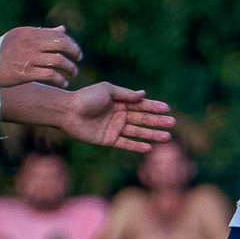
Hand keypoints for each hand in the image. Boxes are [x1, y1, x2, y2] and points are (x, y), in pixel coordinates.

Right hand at [0, 25, 81, 87]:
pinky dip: (60, 80)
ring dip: (70, 69)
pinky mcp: (25, 73)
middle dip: (74, 54)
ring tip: (72, 74)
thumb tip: (63, 29)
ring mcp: (28, 58)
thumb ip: (43, 33)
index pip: (59, 35)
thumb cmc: (4, 49)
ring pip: (59, 61)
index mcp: (30, 33)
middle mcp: (30, 43)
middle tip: (77, 62)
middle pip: (62, 45)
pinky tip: (63, 83)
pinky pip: (50, 75)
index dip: (72, 44)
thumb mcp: (22, 36)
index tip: (76, 53)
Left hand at [56, 83, 176, 151]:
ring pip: (137, 132)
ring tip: (166, 137)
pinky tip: (149, 148)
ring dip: (152, 134)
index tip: (167, 109)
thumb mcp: (107, 90)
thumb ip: (126, 94)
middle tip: (172, 124)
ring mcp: (115, 128)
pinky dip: (136, 146)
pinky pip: (125, 143)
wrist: (67, 111)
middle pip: (142, 119)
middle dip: (157, 121)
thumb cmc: (86, 97)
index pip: (141, 105)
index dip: (154, 107)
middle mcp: (120, 115)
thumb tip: (144, 94)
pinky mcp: (108, 140)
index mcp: (120, 102)